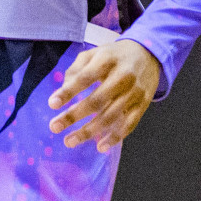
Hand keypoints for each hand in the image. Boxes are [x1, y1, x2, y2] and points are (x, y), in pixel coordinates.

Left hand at [46, 40, 160, 152]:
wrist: (149, 54)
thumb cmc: (115, 56)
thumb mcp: (95, 53)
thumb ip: (77, 69)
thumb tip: (63, 90)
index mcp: (108, 59)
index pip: (85, 77)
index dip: (68, 91)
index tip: (52, 104)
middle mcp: (123, 76)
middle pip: (97, 100)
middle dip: (74, 115)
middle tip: (54, 127)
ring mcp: (135, 92)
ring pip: (110, 116)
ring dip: (89, 131)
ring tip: (69, 141)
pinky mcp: (143, 105)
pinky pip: (129, 124)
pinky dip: (114, 137)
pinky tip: (100, 147)